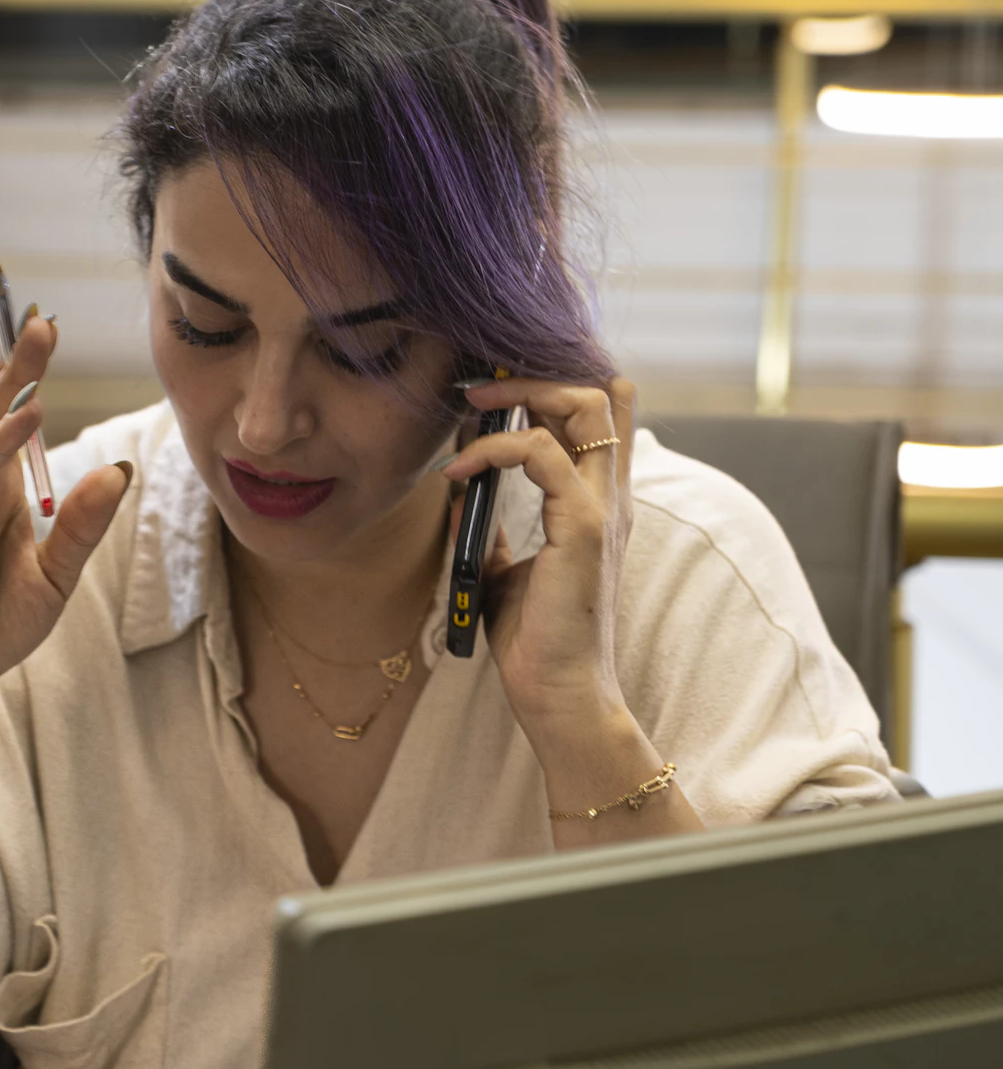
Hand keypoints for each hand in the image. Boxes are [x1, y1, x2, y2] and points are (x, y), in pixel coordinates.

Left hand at [441, 374, 637, 738]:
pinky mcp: (583, 527)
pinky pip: (540, 453)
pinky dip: (493, 450)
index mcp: (598, 502)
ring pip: (584, 404)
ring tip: (470, 407)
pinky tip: (459, 472)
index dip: (557, 383)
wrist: (559, 693)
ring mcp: (601, 508)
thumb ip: (491, 529)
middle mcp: (609, 496)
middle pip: (599, 391)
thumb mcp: (503, 571)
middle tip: (478, 389)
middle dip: (535, 375)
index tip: (497, 390)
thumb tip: (459, 495)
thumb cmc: (535, 639)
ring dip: (520, 394)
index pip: (604, 413)